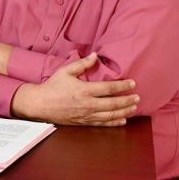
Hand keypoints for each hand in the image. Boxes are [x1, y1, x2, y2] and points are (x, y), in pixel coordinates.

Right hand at [11, 53, 138, 126]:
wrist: (40, 104)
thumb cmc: (52, 86)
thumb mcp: (65, 71)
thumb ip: (82, 64)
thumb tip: (95, 56)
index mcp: (84, 90)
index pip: (109, 88)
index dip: (123, 86)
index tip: (133, 83)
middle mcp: (88, 104)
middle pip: (113, 103)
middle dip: (127, 100)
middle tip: (138, 97)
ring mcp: (86, 115)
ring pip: (110, 115)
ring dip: (124, 112)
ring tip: (134, 108)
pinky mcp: (83, 122)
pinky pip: (102, 123)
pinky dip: (114, 122)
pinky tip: (122, 120)